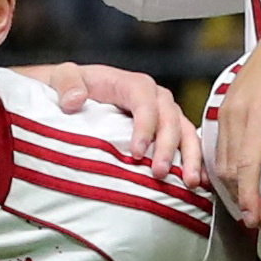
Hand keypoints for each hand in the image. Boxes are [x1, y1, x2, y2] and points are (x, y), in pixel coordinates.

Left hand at [42, 62, 196, 178]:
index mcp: (131, 83)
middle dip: (167, 147)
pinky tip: (199, 183)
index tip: (136, 153)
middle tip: (159, 174)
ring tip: (190, 183)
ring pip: (185, 132)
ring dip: (190, 157)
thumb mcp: (61, 77)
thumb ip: (67, 82)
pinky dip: (195, 161)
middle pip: (170, 118)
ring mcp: (165, 115)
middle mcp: (155, 97)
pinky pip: (187, 144)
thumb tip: (74, 100)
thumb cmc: (70, 87)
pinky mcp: (168, 132)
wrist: (75, 95)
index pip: (145, 101)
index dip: (145, 125)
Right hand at [211, 18, 260, 233]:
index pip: (246, 167)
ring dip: (235, 188)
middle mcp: (235, 114)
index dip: (249, 199)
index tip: (257, 222)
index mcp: (258, 116)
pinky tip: (243, 181)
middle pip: (229, 170)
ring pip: (220, 161)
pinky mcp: (223, 107)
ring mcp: (225, 110)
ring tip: (256, 208)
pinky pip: (218, 146)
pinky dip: (228, 169)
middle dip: (245, 201)